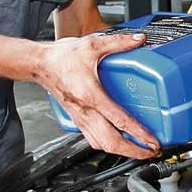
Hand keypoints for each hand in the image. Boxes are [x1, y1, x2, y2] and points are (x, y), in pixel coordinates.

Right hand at [38, 32, 160, 158]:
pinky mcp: (77, 119)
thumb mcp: (92, 45)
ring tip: (138, 150)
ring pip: (101, 144)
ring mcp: (80, 118)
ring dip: (121, 152)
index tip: (152, 141)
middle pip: (111, 142)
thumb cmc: (61, 58)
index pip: (119, 121)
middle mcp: (85, 112)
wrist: (39, 64)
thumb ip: (118, 42)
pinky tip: (118, 142)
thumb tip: (138, 40)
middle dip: (133, 151)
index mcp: (91, 96)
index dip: (139, 134)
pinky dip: (108, 145)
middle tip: (151, 152)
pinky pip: (93, 139)